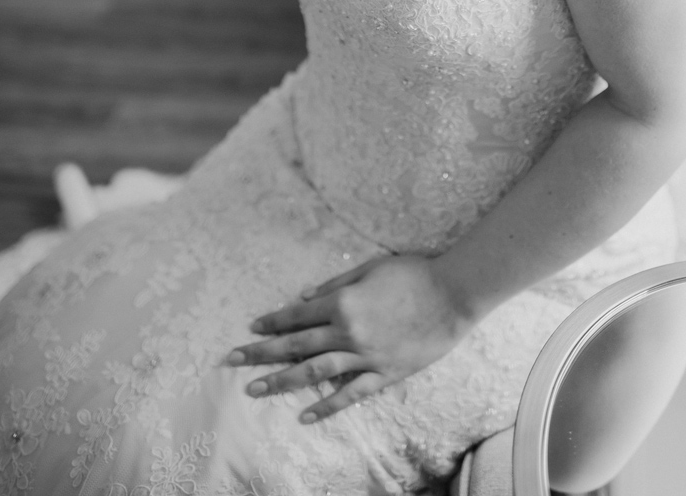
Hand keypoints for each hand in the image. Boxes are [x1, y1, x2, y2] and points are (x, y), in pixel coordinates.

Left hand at [226, 255, 473, 420]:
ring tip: (255, 389)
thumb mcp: (372, 268)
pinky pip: (350, 394)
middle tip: (232, 360)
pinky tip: (305, 416)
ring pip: (315, 373)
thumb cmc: (414, 272)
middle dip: (262, 353)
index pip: (298, 315)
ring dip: (282, 381)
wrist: (453, 293)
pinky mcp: (384, 374)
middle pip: (297, 346)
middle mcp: (349, 332)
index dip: (273, 322)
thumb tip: (304, 298)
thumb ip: (336, 285)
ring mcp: (366, 356)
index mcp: (344, 303)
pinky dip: (327, 406)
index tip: (251, 329)